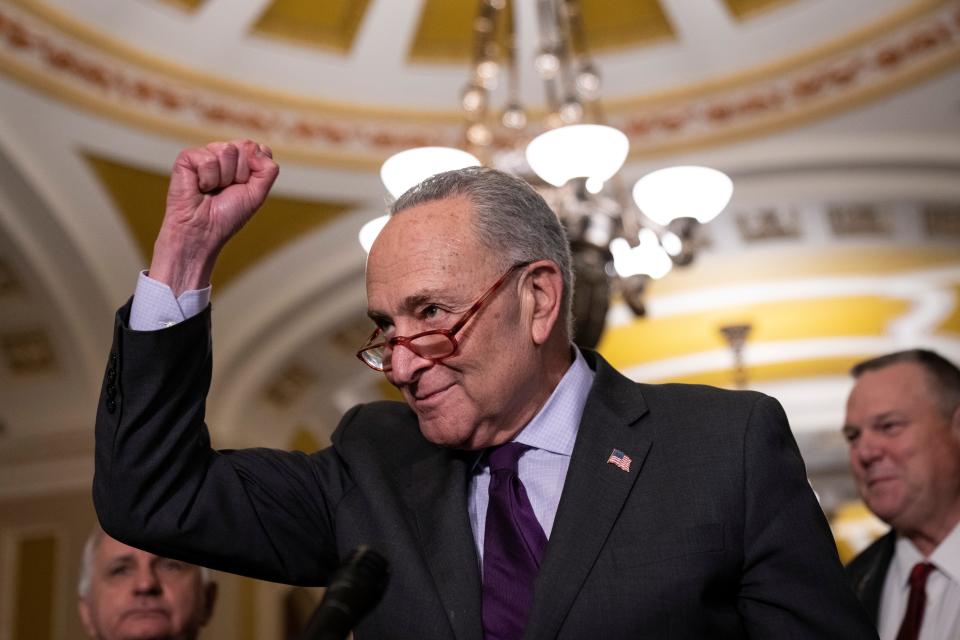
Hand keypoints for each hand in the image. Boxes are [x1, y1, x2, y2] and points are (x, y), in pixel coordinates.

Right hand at [149, 140, 279, 294]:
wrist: (202, 230)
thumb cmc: (227, 215)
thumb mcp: (258, 194)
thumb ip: (268, 170)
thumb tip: (256, 147)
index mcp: (242, 162)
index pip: (260, 149)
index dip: (256, 170)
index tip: (244, 187)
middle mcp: (224, 155)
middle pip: (245, 146)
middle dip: (240, 174)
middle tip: (226, 190)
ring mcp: (206, 154)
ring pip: (227, 150)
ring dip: (223, 178)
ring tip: (212, 190)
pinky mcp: (187, 157)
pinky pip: (208, 159)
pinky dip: (207, 179)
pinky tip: (199, 188)